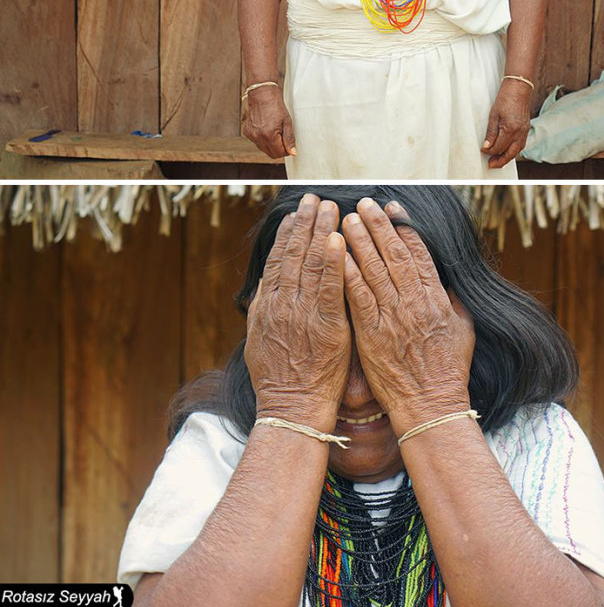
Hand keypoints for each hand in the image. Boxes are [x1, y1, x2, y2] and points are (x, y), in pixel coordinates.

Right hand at [242, 85, 296, 158]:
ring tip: (274, 131)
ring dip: (271, 144)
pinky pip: (257, 142)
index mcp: (269, 135)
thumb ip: (289, 139)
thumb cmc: (275, 105)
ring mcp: (251, 135)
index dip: (286, 151)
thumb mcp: (287, 122)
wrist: (262, 93)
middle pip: (271, 154)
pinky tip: (266, 128)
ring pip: (263, 149)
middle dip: (279, 149)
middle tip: (283, 138)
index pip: (279, 153)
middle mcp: (258, 137)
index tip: (289, 145)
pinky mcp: (247, 132)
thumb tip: (292, 152)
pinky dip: (263, 139)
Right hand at [245, 195, 349, 429]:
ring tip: (331, 208)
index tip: (296, 213)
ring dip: (321, 232)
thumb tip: (267, 282)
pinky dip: (334, 262)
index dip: (287, 234)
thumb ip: (266, 307)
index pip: (278, 260)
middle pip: (294, 254)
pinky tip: (339, 240)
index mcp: (268, 305)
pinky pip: (331, 288)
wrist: (292, 408)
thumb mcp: (261, 338)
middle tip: (315, 199)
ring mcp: (303, 314)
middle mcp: (282, 304)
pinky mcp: (326, 326)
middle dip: (306, 223)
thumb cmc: (280, 377)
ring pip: (311, 264)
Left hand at [342, 198, 474, 434]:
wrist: (431, 406)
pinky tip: (337, 256)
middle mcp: (415, 303)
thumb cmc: (447, 371)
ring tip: (346, 220)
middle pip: (394, 255)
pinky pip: (358, 298)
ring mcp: (393, 317)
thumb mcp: (463, 330)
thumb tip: (447, 282)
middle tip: (364, 204)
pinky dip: (348, 274)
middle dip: (378, 226)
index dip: (405, 228)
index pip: (419, 254)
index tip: (393, 208)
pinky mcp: (372, 334)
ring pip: (374, 270)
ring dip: (360, 242)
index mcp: (436, 299)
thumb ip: (452, 302)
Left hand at [482, 81, 531, 167]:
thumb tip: (486, 147)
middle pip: (510, 154)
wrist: (518, 90)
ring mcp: (524, 132)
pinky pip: (520, 145)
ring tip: (497, 160)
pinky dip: (513, 150)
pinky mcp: (526, 129)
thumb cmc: (505, 100)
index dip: (490, 151)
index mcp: (510, 129)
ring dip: (507, 157)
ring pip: (516, 151)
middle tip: (491, 165)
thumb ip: (491, 133)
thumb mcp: (493, 116)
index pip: (499, 147)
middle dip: (500, 161)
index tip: (483, 151)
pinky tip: (506, 151)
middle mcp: (519, 133)